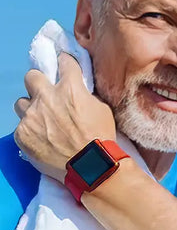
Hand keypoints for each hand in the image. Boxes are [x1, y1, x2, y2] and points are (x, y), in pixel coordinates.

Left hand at [14, 52, 115, 182]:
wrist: (91, 167)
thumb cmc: (102, 139)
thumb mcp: (103, 111)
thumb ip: (86, 96)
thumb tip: (80, 91)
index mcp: (70, 89)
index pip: (64, 62)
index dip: (65, 64)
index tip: (66, 68)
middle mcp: (46, 98)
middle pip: (31, 76)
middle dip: (38, 83)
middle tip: (46, 95)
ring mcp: (31, 116)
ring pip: (21, 103)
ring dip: (31, 110)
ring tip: (42, 123)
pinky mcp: (22, 134)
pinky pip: (21, 128)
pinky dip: (31, 133)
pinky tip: (43, 142)